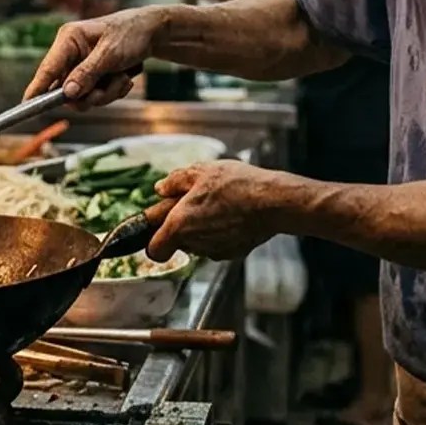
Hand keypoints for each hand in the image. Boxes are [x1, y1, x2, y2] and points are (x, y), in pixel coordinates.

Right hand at [25, 8, 163, 103]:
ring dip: (105, 93)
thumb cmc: (131, 34)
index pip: (47, 69)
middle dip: (89, 94)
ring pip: (83, 96)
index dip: (36, 89)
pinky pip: (96, 95)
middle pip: (66, 90)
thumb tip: (67, 93)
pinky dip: (112, 91)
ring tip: (122, 78)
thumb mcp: (110, 54)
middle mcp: (71, 54)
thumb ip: (87, 73)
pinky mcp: (94, 76)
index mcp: (68, 40)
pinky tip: (124, 77)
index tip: (26, 105)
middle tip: (106, 90)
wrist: (154, 33)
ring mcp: (82, 67)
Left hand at [148, 162, 295, 260]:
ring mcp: (215, 250)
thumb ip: (175, 181)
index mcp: (179, 225)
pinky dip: (220, 233)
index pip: (155, 250)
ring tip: (217, 205)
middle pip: (178, 243)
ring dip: (201, 228)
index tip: (159, 225)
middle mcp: (195, 243)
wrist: (273, 202)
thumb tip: (161, 188)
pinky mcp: (234, 252)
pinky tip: (232, 215)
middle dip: (181, 226)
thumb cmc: (236, 185)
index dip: (153, 239)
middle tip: (194, 203)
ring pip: (198, 243)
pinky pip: (218, 244)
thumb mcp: (199, 172)